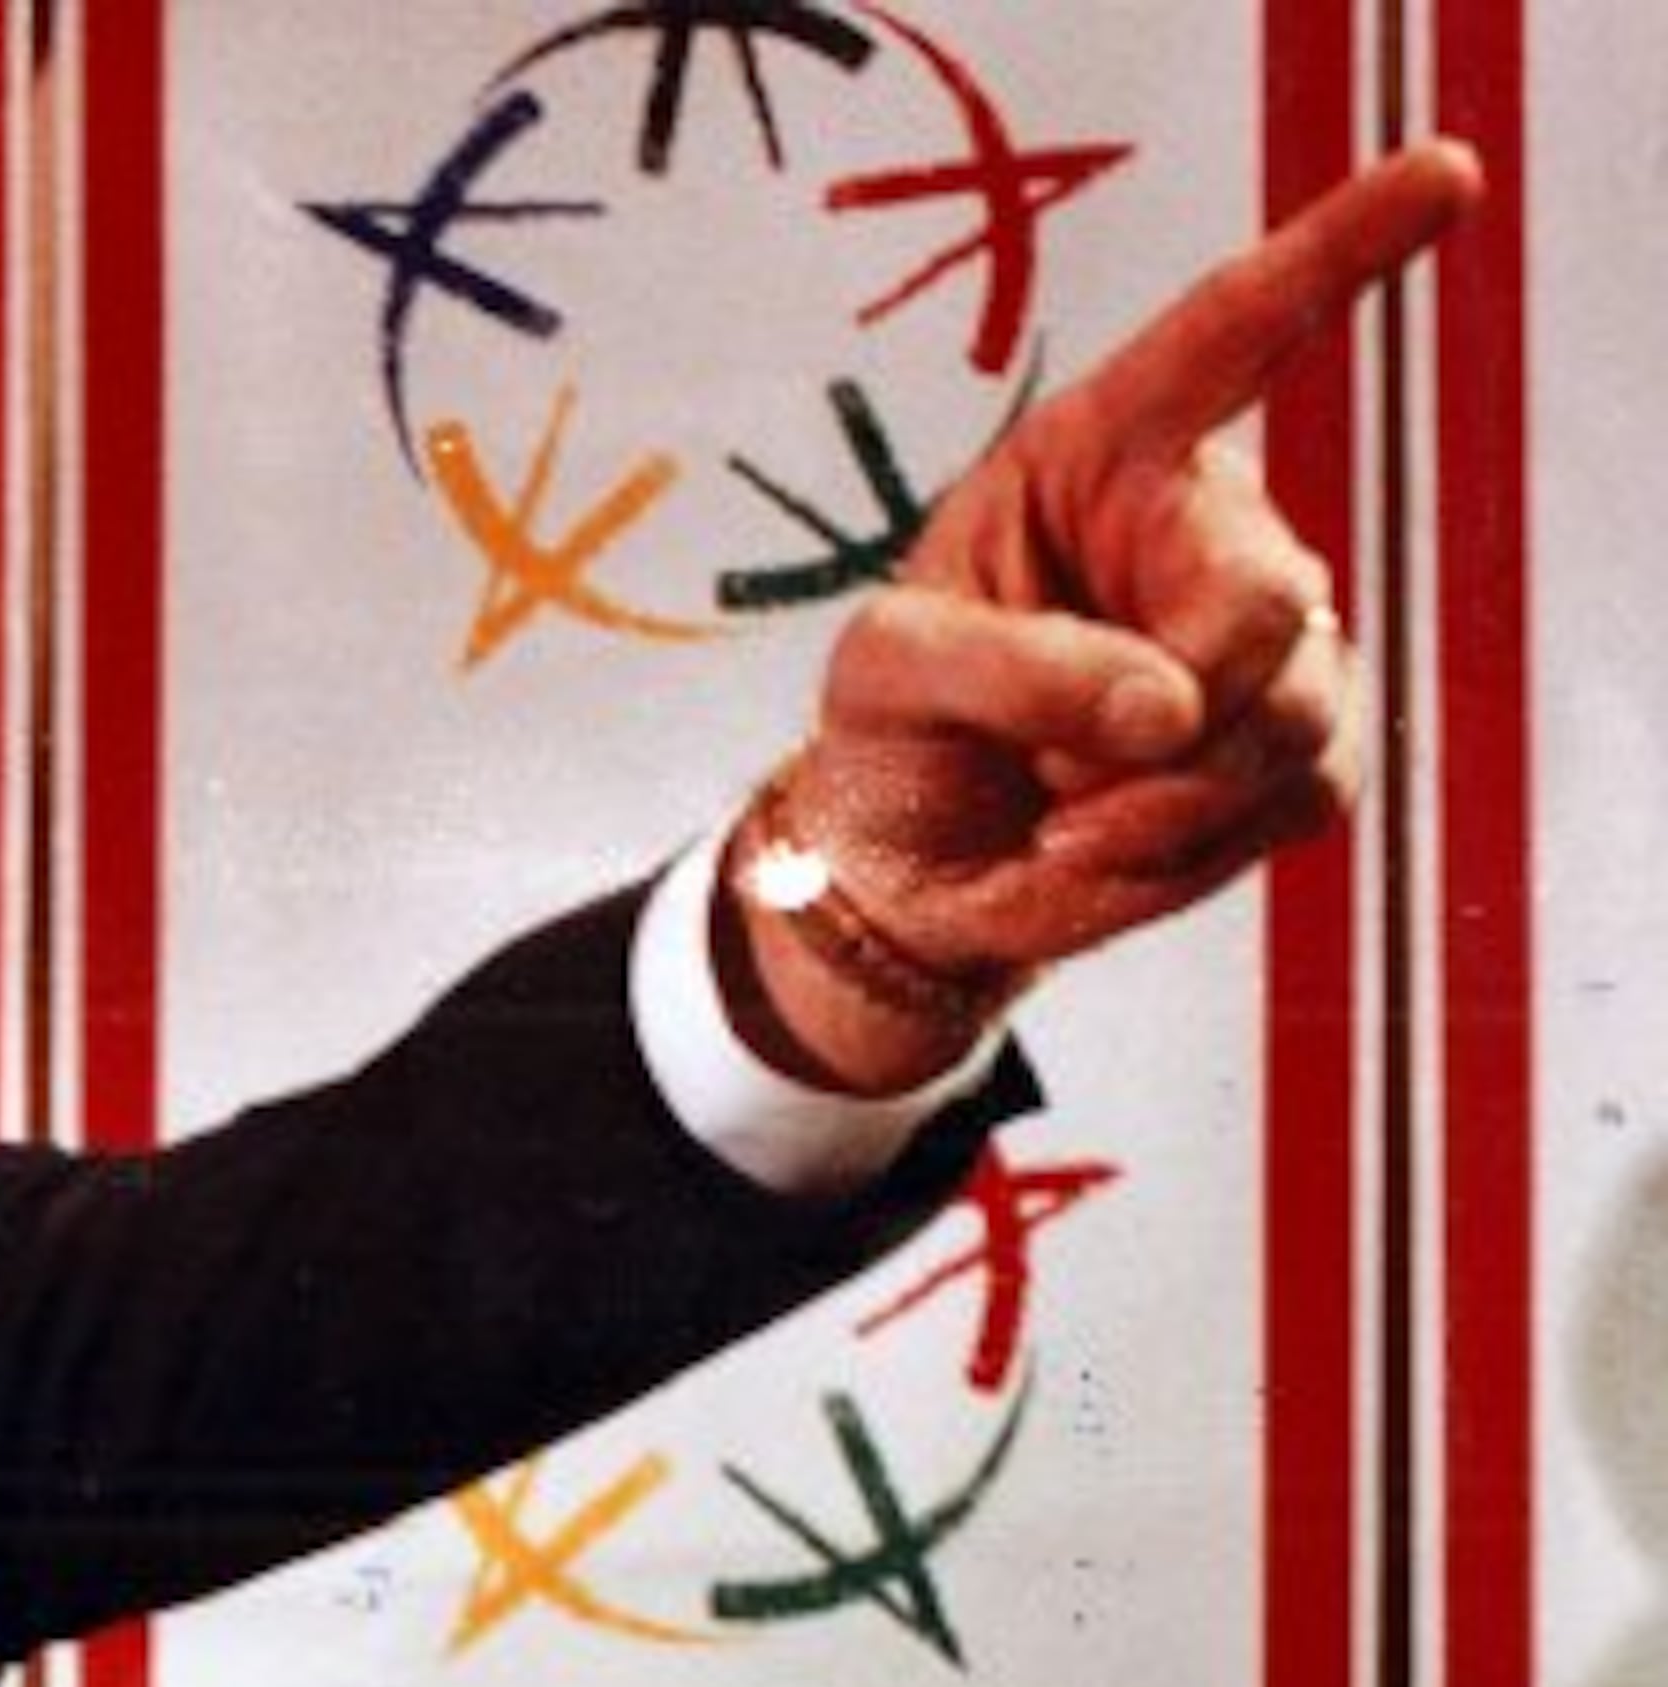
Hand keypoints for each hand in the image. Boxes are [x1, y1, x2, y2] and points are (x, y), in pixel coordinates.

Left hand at [728, 139, 1482, 1091]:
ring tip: (1054, 807)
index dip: (1340, 252)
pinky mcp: (1305, 753)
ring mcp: (1277, 642)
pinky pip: (1295, 799)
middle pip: (1261, 603)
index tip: (1441, 175)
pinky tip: (1099, 845)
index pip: (1232, 335)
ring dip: (1151, 799)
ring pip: (1288, 716)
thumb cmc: (891, 731)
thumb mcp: (886, 674)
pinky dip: (1179, 849)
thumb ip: (1007, 668)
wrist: (907, 869)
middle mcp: (1211, 529)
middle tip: (1043, 764)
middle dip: (1154, 713)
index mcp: (1106, 454)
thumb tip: (1165, 707)